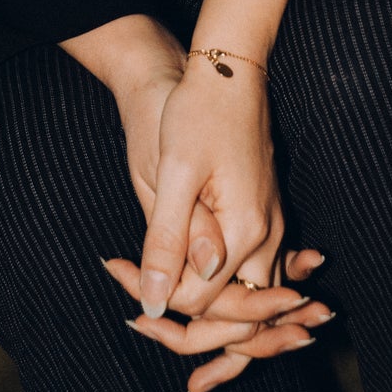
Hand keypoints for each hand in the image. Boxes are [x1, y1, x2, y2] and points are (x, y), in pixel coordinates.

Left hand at [109, 62, 330, 391]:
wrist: (228, 70)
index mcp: (246, 231)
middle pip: (234, 311)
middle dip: (189, 321)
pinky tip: (194, 280)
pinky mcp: (264, 216)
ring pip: (248, 297)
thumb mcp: (174, 172)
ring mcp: (272, 227)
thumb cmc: (197, 112)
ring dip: (210, 312)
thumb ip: (168, 239)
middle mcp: (268, 237)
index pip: (203, 301)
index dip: (159, 297)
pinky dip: (227, 289)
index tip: (119, 272)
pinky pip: (254, 272)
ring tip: (165, 305)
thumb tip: (155, 302)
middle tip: (136, 306)